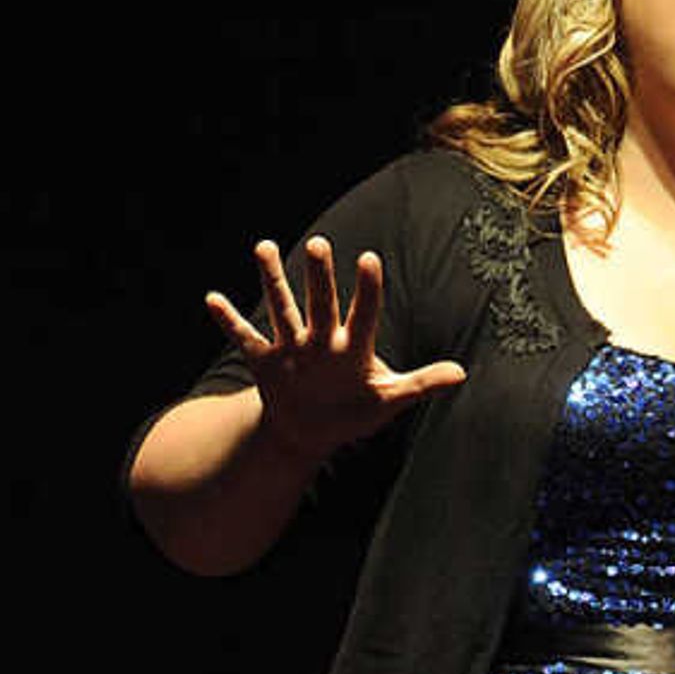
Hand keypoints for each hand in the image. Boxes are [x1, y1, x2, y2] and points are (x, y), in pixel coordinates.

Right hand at [204, 235, 465, 459]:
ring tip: (264, 246)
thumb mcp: (390, 399)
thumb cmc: (355, 410)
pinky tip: (213, 298)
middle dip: (319, 277)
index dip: (368, 290)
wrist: (312, 429)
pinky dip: (228, 320)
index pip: (364, 314)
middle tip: (319, 244)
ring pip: (282, 308)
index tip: (370, 258)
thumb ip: (421, 385)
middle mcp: (322, 340)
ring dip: (272, 280)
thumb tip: (461, 373)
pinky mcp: (266, 361)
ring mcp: (292, 348)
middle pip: (321, 303)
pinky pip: (244, 338)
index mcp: (354, 347)